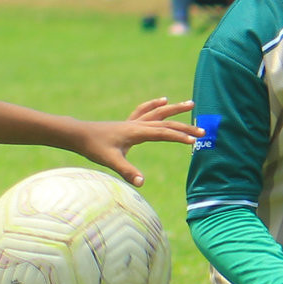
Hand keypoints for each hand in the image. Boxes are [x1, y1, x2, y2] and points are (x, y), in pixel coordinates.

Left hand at [64, 99, 200, 184]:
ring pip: (158, 113)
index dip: (179, 136)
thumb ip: (127, 171)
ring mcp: (132, 122)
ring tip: (190, 104)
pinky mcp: (127, 123)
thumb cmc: (94, 147)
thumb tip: (141, 182)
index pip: (163, 133)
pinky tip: (162, 100)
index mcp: (136, 133)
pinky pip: (145, 111)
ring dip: (174, 109)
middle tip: (203, 131)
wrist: (79, 134)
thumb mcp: (111, 161)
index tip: (194, 141)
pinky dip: (154, 105)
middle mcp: (137, 125)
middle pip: (166, 123)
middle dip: (185, 126)